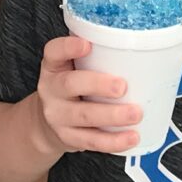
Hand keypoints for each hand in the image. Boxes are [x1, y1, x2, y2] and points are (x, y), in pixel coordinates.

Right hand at [32, 34, 140, 155]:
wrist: (46, 123)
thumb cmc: (71, 87)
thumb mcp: (71, 67)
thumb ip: (94, 55)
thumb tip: (135, 40)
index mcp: (53, 66)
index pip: (54, 52)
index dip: (67, 47)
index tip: (86, 44)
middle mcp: (51, 90)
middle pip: (70, 84)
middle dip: (98, 85)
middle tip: (123, 86)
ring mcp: (58, 116)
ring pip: (84, 116)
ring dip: (112, 116)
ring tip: (136, 114)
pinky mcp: (68, 138)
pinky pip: (92, 141)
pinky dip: (114, 141)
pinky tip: (132, 137)